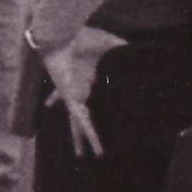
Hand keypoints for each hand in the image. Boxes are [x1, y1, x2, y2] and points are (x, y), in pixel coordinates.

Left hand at [40, 25, 125, 156]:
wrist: (61, 35)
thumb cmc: (81, 37)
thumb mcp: (108, 43)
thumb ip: (121, 46)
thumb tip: (137, 46)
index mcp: (81, 78)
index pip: (74, 93)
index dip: (62, 99)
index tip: (55, 106)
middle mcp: (74, 90)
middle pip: (75, 114)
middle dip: (76, 130)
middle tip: (77, 147)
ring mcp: (72, 96)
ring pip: (77, 122)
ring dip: (82, 139)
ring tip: (83, 155)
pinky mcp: (72, 99)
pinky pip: (83, 121)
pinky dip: (90, 135)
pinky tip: (95, 150)